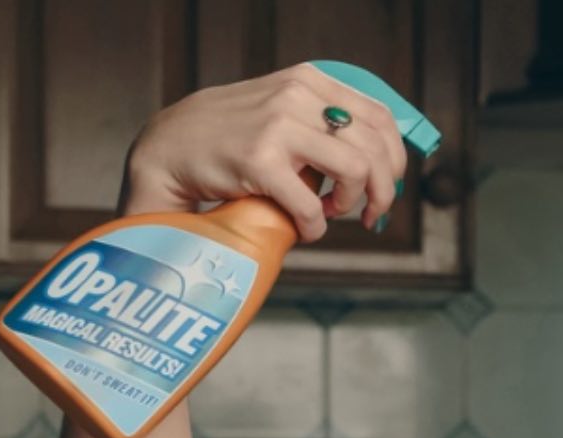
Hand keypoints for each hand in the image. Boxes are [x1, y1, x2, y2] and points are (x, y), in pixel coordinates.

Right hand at [118, 63, 409, 241]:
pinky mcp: (259, 160)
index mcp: (309, 82)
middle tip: (372, 214)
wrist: (168, 146)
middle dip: (383, 190)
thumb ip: (323, 122)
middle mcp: (297, 96)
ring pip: (356, 170)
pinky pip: (312, 204)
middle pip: (376, 147)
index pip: (381, 118)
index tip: (386, 186)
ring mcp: (278, 126)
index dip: (394, 160)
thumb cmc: (231, 137)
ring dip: (352, 205)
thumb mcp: (282, 110)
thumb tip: (380, 161)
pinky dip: (317, 227)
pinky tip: (305, 228)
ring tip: (332, 213)